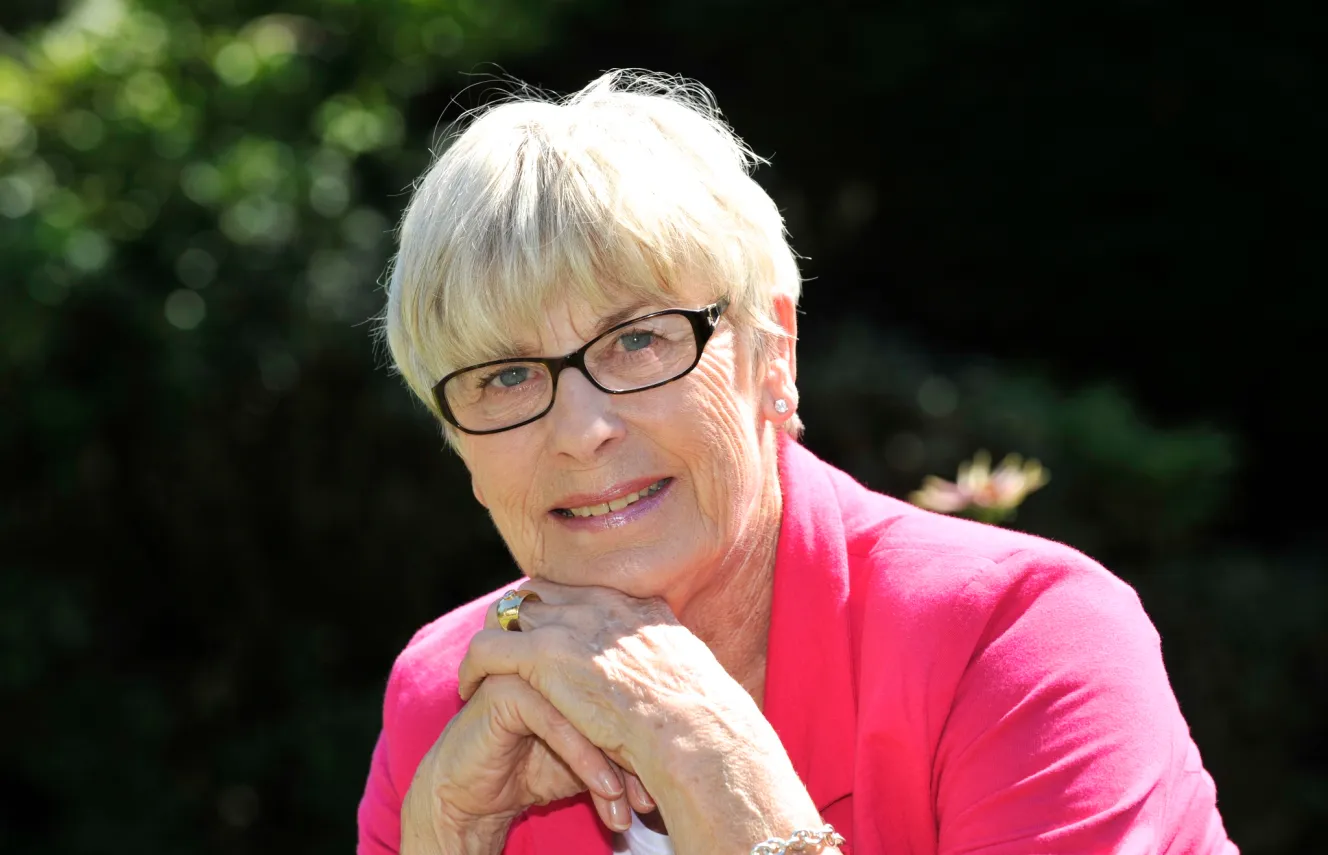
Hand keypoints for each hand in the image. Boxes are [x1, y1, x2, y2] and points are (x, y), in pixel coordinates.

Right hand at [400, 673, 653, 854]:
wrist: (478, 793)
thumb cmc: (540, 765)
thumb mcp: (596, 750)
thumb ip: (630, 734)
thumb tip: (688, 754)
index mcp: (583, 653)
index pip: (631, 684)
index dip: (655, 732)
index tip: (675, 778)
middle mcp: (557, 650)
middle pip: (614, 695)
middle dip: (640, 750)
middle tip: (656, 796)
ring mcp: (528, 663)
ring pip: (590, 709)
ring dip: (616, 762)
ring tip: (636, 805)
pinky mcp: (504, 689)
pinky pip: (556, 722)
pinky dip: (586, 761)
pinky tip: (607, 794)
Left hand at [456, 581, 832, 854]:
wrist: (693, 730)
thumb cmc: (699, 716)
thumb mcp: (686, 668)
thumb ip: (664, 654)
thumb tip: (670, 660)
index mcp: (634, 604)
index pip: (577, 588)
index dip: (554, 607)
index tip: (542, 630)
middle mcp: (601, 603)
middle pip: (539, 592)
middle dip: (517, 615)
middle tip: (504, 642)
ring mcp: (572, 624)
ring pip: (508, 612)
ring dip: (494, 637)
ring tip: (481, 666)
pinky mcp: (545, 654)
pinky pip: (487, 649)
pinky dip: (472, 665)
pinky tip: (468, 687)